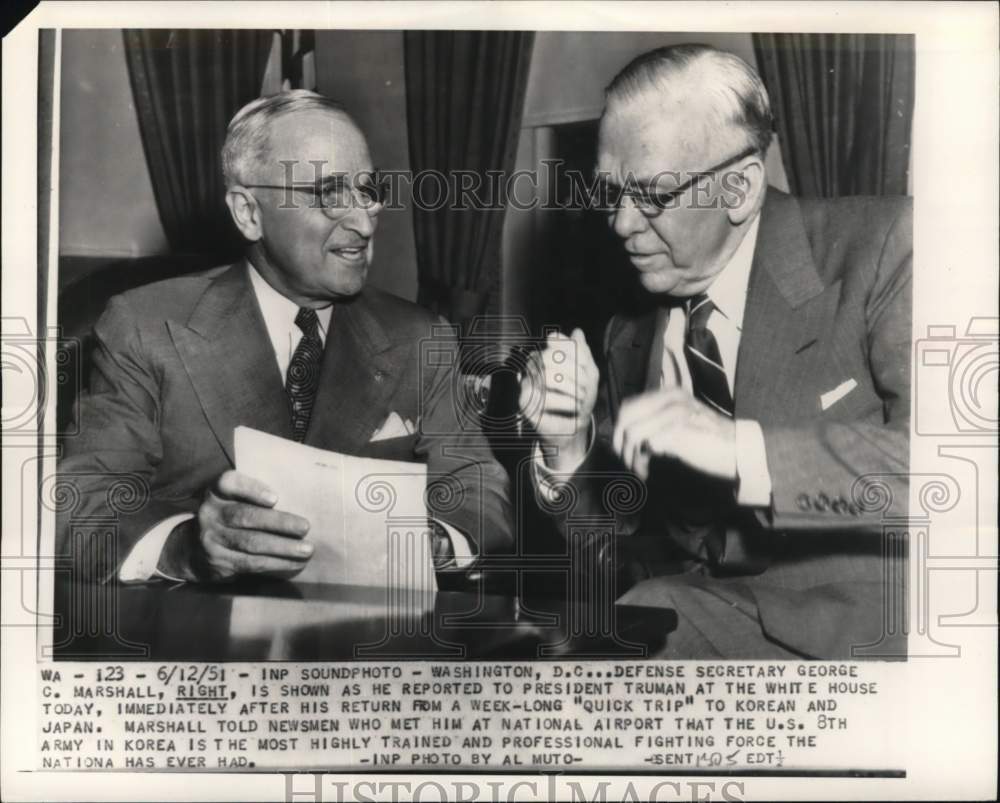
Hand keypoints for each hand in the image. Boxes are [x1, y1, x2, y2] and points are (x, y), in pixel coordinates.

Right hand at [159, 470, 311, 581]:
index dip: (252, 489)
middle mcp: (209, 513)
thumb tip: (299, 499)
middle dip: (279, 522)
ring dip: (283, 547)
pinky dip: (276, 563)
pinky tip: (295, 562)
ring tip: (306, 549)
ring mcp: (211, 539)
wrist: (193, 549)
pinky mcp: (217, 562)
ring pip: (251, 543)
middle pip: (245, 516)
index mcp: (216, 492)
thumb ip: (254, 495)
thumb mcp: (233, 499)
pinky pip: (251, 563)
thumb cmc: (228, 517)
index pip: (228, 483)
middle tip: (305, 527)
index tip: (275, 498)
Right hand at [519, 328, 598, 470]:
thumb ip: (583, 352)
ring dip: (571, 389)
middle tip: (585, 388)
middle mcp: (532, 368)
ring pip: (548, 376)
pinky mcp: (525, 404)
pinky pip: (546, 398)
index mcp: (545, 356)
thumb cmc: (578, 398)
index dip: (575, 354)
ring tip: (580, 400)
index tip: (588, 370)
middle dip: (574, 373)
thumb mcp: (588, 373)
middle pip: (549, 357)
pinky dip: (566, 404)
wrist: (573, 427)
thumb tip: (577, 332)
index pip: (556, 342)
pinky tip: (574, 410)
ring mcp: (526, 385)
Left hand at [613, 387, 736, 481]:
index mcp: (671, 395)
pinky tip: (647, 472)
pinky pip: (643, 445)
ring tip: (639, 469)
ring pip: (631, 432)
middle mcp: (670, 399)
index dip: (621, 428)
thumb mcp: (682, 425)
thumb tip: (626, 434)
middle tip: (627, 460)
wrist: (739, 452)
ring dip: (629, 456)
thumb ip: (658, 423)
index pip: (630, 405)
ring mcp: (673, 413)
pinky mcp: (676, 431)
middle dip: (620, 440)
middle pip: (626, 415)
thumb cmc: (711, 443)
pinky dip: (640, 462)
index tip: (624, 449)